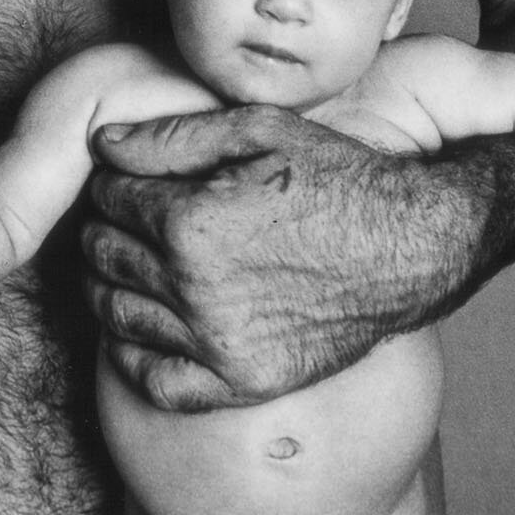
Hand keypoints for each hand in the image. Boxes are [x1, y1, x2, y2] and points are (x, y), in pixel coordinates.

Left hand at [84, 105, 454, 410]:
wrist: (412, 247)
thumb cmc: (339, 178)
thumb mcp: (261, 131)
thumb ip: (173, 136)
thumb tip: (102, 143)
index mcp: (192, 221)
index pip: (109, 196)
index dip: (114, 181)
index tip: (133, 180)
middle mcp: (195, 288)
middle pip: (105, 254)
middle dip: (107, 228)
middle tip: (131, 219)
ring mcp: (217, 343)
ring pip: (115, 313)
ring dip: (111, 283)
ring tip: (136, 264)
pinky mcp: (241, 383)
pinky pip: (154, 382)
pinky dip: (132, 355)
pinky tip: (145, 327)